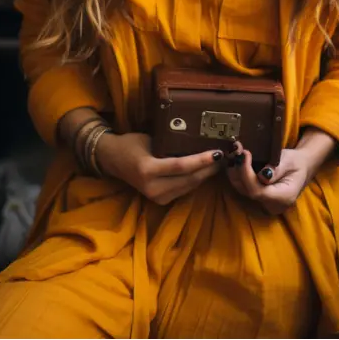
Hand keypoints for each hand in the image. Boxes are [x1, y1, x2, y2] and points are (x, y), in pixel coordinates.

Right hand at [96, 132, 223, 204]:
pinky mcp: (160, 201)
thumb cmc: (131, 144)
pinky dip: (196, 180)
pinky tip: (206, 170)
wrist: (113, 160)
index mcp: (148, 170)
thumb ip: (171, 144)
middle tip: (225, 156)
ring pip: (189, 187)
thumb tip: (198, 139)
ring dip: (205, 175)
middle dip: (209, 169)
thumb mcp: (150, 139)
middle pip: (188, 180)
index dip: (201, 160)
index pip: (180, 167)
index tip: (218, 153)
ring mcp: (156, 197)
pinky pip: (184, 190)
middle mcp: (152, 187)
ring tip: (220, 162)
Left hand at [225, 130, 336, 215]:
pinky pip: (243, 187)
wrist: (301, 167)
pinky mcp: (257, 198)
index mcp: (283, 197)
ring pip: (241, 189)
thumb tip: (262, 175)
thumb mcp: (290, 161)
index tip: (245, 153)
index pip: (258, 191)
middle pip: (246, 191)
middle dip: (238, 169)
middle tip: (237, 148)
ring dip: (235, 170)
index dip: (247, 174)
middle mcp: (271, 204)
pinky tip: (237, 159)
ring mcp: (263, 203)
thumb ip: (277, 169)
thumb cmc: (297, 163)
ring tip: (236, 150)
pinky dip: (237, 173)